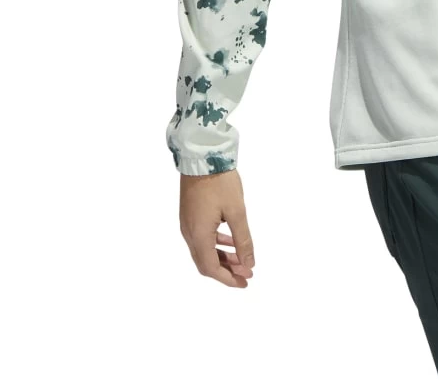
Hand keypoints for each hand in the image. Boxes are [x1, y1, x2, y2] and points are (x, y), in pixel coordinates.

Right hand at [179, 168, 255, 286]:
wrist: (202, 157)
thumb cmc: (220, 182)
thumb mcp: (237, 211)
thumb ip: (243, 239)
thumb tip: (249, 263)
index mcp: (198, 236)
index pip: (211, 268)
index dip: (228, 279)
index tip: (245, 281)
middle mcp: (189, 234)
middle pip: (206, 262)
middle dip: (227, 271)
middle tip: (246, 273)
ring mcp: (188, 224)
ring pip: (204, 250)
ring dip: (223, 257)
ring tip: (243, 259)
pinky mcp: (190, 215)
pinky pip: (203, 237)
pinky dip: (217, 243)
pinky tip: (231, 240)